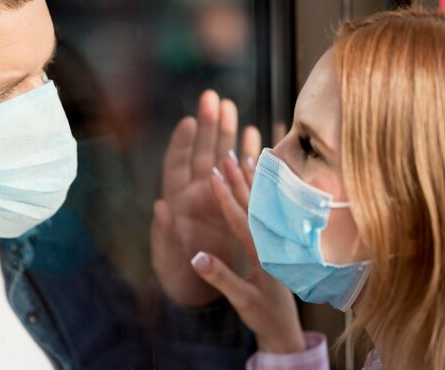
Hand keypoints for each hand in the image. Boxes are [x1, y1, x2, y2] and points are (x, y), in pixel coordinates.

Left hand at [151, 90, 260, 305]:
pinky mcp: (234, 206)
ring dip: (228, 135)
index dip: (182, 143)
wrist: (201, 292)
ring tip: (234, 108)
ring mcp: (216, 198)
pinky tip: (255, 137)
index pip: (177, 165)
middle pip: (202, 153)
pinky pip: (242, 176)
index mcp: (178, 202)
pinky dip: (248, 158)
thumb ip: (162, 234)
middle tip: (214, 99)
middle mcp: (196, 194)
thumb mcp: (166, 260)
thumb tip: (160, 206)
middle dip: (208, 127)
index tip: (189, 120)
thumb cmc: (177, 277)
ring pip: (222, 160)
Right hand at [191, 156, 305, 352]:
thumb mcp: (240, 299)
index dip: (225, 196)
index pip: (240, 218)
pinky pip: (270, 212)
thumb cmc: (262, 315)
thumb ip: (219, 277)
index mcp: (262, 253)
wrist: (285, 328)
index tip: (213, 174)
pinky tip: (260, 181)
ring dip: (253, 181)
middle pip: (254, 204)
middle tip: (228, 154)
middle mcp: (271, 242)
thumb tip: (195, 257)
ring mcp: (276, 242)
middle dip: (240, 178)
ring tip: (245, 157)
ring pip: (264, 205)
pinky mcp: (277, 244)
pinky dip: (264, 193)